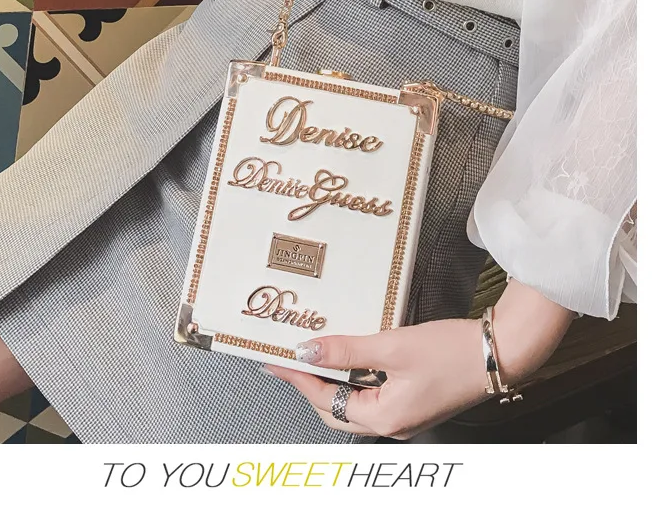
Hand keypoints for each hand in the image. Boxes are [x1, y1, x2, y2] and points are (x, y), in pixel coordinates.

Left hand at [266, 319, 487, 439]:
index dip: (297, 379)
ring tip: (314, 353)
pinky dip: (354, 377)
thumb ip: (347, 351)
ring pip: (353, 402)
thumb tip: (307, 351)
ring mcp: (404, 416)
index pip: (324, 401)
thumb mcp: (392, 347)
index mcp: (384, 418)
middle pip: (335, 409)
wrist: (499, 353)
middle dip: (310, 383)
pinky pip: (372, 395)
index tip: (274, 362)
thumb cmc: (451, 353)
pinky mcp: (414, 402)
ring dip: (332, 380)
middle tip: (289, 357)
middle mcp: (392, 425)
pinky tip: (350, 356)